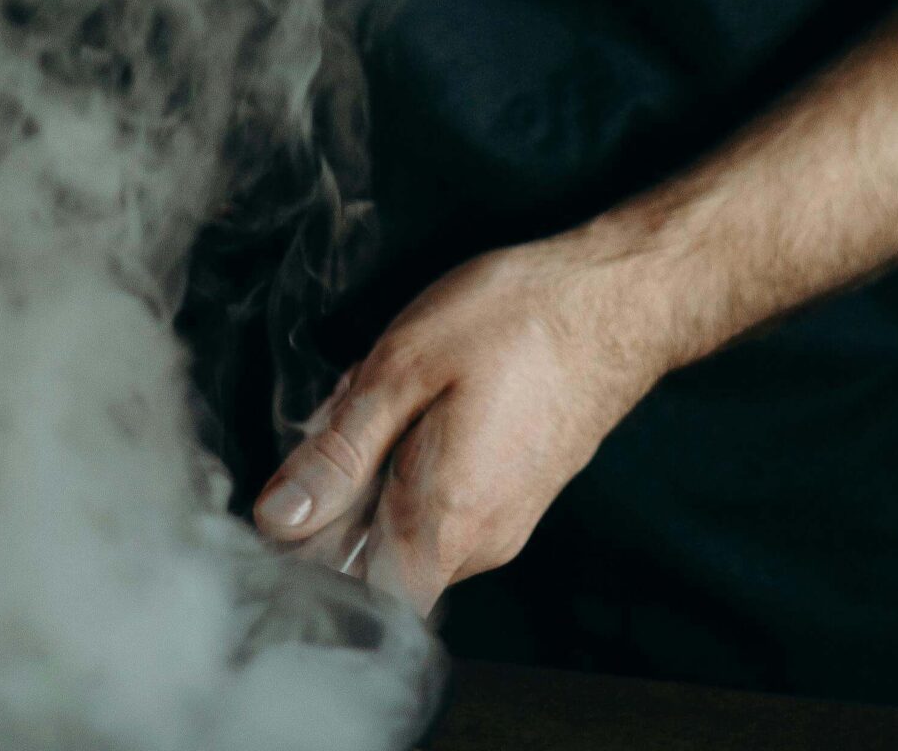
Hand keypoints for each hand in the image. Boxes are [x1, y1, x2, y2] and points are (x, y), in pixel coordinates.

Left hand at [254, 237, 667, 616]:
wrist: (620, 300)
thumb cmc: (516, 319)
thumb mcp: (405, 366)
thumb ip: (339, 454)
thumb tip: (277, 520)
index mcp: (442, 523)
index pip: (348, 597)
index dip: (303, 559)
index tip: (290, 489)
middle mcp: (477, 547)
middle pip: (369, 559)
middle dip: (335, 491)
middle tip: (346, 405)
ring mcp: (502, 527)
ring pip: (401, 525)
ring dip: (373, 468)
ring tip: (389, 389)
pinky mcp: (515, 500)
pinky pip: (438, 504)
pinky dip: (410, 458)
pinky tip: (421, 394)